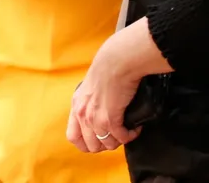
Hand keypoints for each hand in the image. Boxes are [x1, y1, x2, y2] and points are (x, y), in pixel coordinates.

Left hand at [68, 36, 143, 153]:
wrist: (117, 62)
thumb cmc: (108, 69)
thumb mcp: (91, 87)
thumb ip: (91, 102)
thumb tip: (100, 112)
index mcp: (77, 106)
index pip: (73, 137)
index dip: (86, 143)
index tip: (98, 140)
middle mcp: (83, 114)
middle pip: (90, 146)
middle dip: (105, 145)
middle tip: (116, 136)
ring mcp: (95, 118)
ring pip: (107, 144)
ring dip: (119, 141)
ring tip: (127, 132)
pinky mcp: (110, 119)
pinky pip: (121, 137)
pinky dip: (130, 136)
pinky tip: (134, 128)